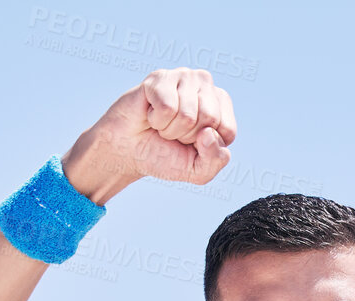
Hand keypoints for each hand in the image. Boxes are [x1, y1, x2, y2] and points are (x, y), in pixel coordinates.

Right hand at [62, 68, 236, 200]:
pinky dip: (157, 120)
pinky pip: (168, 108)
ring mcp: (183, 76)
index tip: (191, 143)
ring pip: (188, 115)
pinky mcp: (160, 77)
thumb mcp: (198, 170)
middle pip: (210, 119)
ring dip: (170, 129)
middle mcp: (205, 84)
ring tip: (161, 124)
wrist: (127, 152)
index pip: (228, 130)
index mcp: (221, 105)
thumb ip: (216, 160)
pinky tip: (150, 114)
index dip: (206, 146)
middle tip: (173, 132)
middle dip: (188, 136)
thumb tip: (209, 133)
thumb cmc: (164, 156)